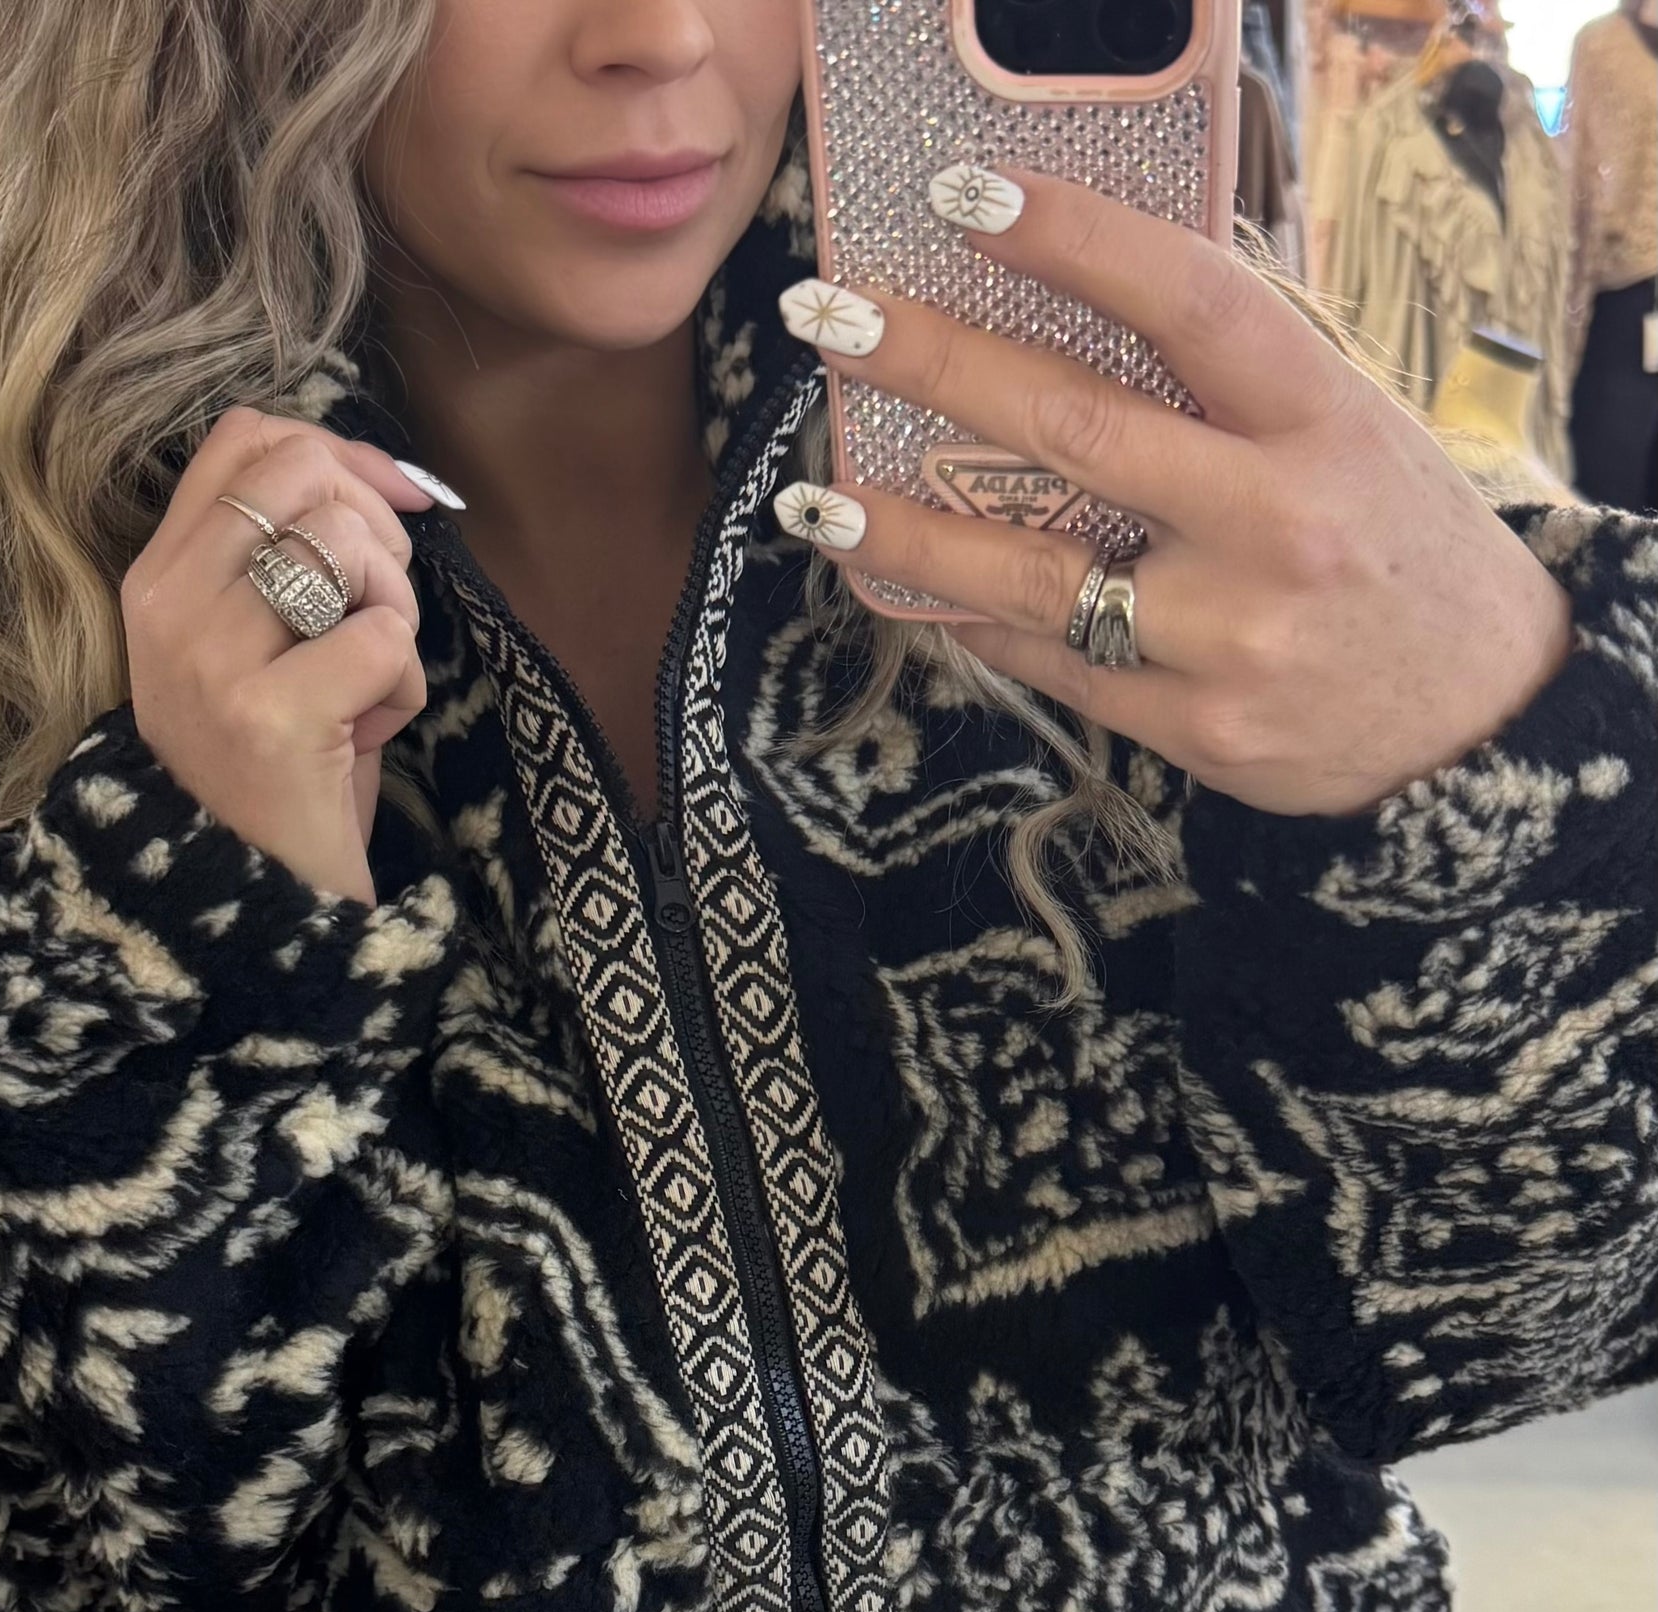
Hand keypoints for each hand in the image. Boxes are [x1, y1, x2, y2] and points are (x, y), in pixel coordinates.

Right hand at [124, 410, 433, 904]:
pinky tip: (369, 731)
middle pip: (304, 473)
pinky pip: (382, 635)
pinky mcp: (271, 716)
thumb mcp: (256, 648)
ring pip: (345, 543)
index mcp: (158, 578)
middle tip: (375, 615)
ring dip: (392, 610)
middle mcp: (169, 606)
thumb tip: (389, 477)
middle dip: (375, 530)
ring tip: (366, 682)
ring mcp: (212, 659)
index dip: (338, 453)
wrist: (253, 906)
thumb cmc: (276, 773)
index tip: (390, 510)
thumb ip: (290, 556)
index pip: (246, 439)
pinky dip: (403, 682)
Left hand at [775, 170, 1574, 817]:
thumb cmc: (1397, 551)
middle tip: (832, 321)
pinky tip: (903, 585)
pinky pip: (1052, 664)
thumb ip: (1235, 387)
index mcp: (1323, 422)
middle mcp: (1274, 522)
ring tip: (819, 496)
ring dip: (909, 530)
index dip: (1075, 243)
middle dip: (937, 365)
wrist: (1479, 722)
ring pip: (1034, 574)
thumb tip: (1079, 312)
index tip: (969, 198)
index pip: (1190, 303)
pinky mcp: (1193, 726)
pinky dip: (971, 620)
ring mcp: (1228, 634)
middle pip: (1076, 428)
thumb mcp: (1351, 435)